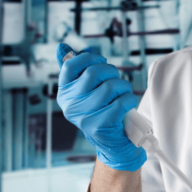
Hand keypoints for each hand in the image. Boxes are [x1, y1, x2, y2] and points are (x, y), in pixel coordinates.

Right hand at [56, 43, 145, 170]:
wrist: (113, 145)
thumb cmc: (102, 112)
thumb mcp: (85, 92)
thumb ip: (74, 70)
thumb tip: (62, 47)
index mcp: (64, 93)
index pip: (71, 65)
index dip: (90, 58)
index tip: (101, 62)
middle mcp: (70, 105)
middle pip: (94, 73)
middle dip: (112, 72)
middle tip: (117, 81)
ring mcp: (84, 117)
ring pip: (111, 87)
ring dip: (123, 87)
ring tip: (123, 95)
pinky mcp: (101, 126)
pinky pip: (121, 102)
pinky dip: (129, 100)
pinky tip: (127, 105)